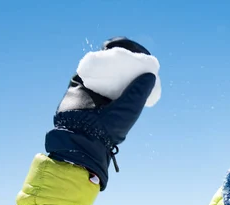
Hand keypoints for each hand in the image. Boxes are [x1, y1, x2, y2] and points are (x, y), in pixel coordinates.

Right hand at [45, 37, 155, 190]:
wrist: (81, 135)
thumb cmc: (110, 127)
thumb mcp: (129, 109)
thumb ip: (138, 92)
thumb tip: (151, 75)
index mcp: (122, 102)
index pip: (132, 81)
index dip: (136, 69)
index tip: (143, 57)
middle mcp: (109, 95)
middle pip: (117, 72)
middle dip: (122, 60)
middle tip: (127, 48)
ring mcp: (93, 90)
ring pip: (102, 69)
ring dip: (108, 57)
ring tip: (116, 45)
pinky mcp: (78, 86)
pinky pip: (86, 69)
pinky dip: (93, 59)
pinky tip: (101, 51)